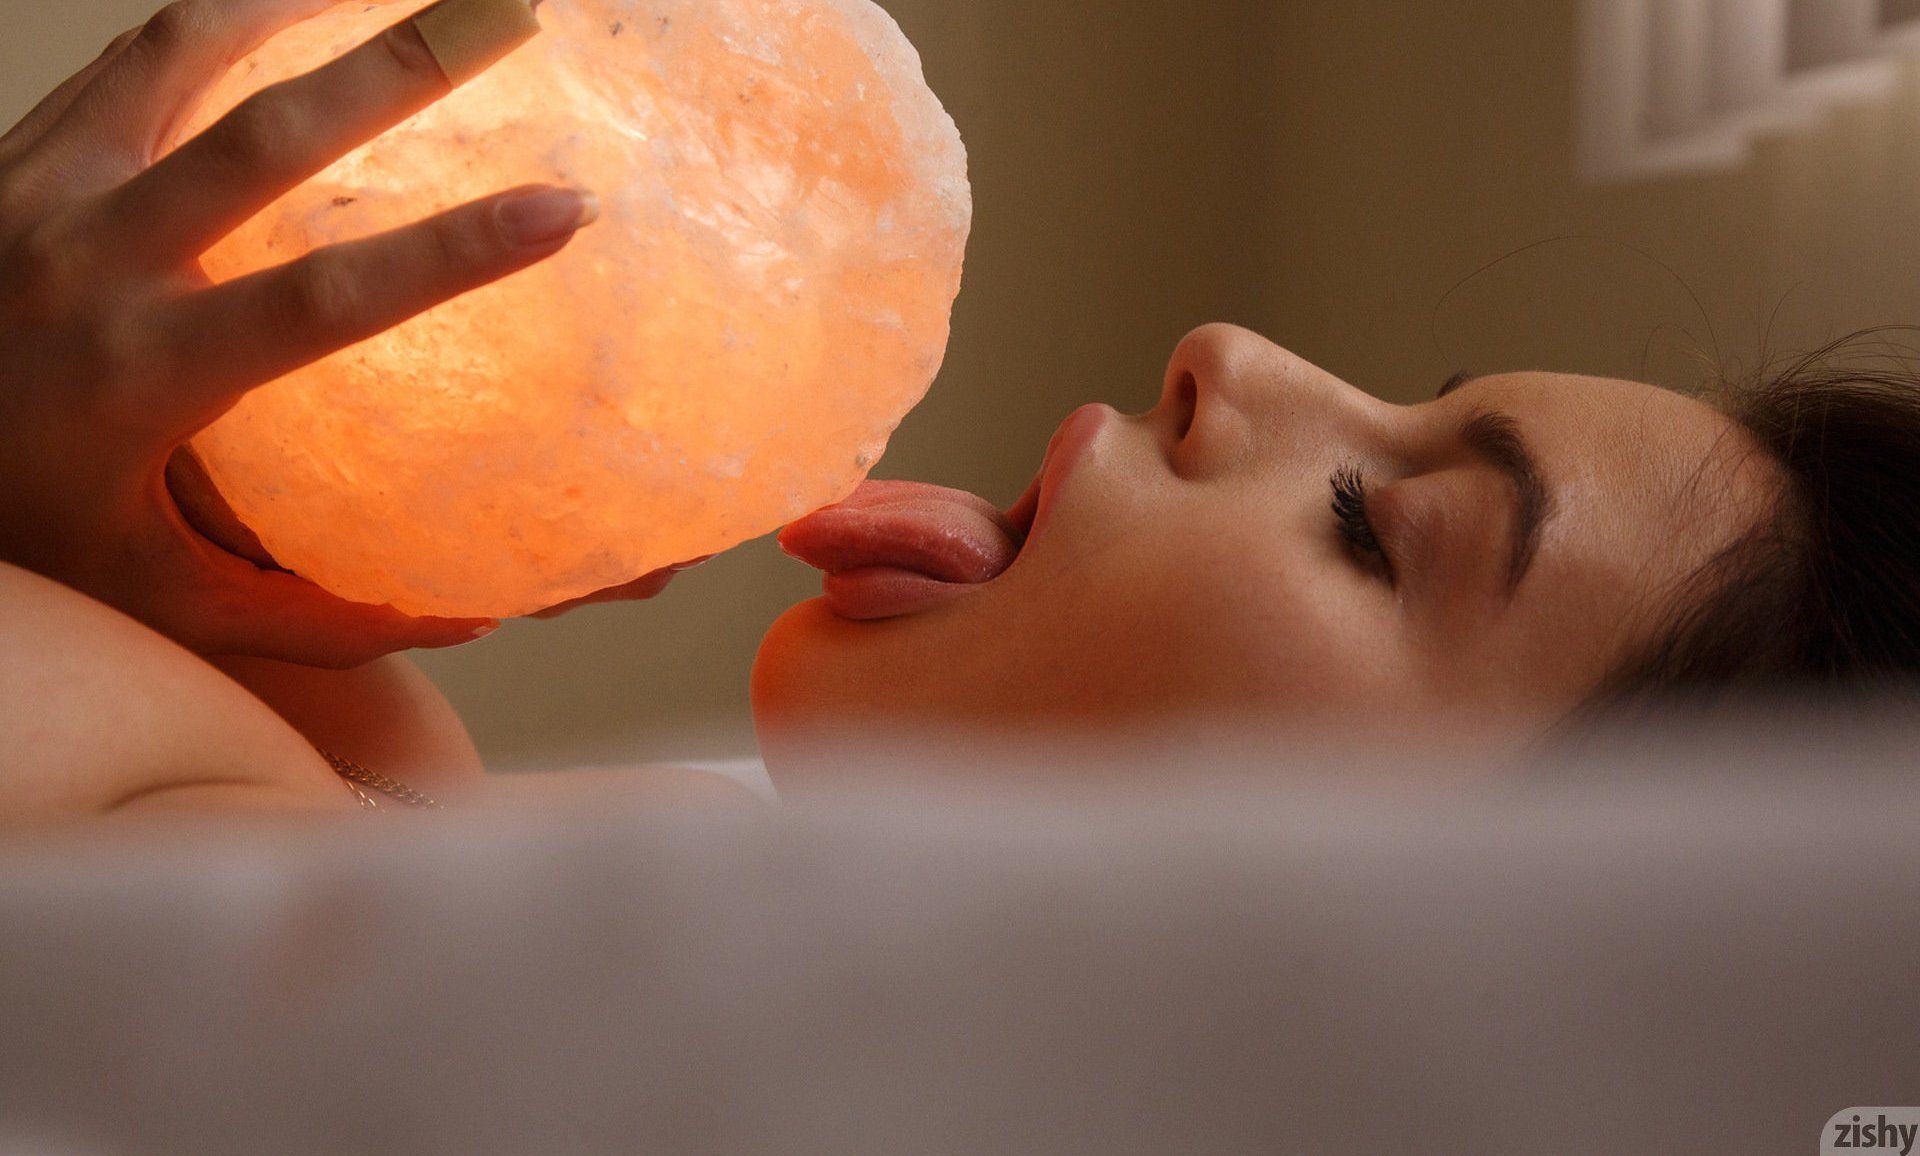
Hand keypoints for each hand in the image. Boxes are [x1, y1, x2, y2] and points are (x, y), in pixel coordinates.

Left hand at [0, 0, 601, 666]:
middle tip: (510, 18)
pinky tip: (285, 14)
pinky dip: (220, 24)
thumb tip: (470, 618)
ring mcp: (37, 188)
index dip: (454, 252)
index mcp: (143, 371)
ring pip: (186, 54)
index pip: (328, 299)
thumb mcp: (160, 599)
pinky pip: (131, 60)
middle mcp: (87, 259)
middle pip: (268, 134)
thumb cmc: (17, 534)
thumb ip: (313, 615)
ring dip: (303, 12)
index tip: (562, 209)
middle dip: (402, 68)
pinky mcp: (10, 152)